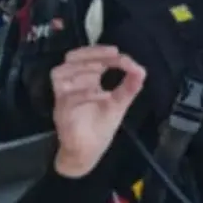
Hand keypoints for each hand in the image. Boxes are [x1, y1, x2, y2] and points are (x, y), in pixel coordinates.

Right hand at [50, 46, 145, 177]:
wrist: (89, 152)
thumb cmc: (101, 126)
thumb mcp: (119, 103)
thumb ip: (130, 86)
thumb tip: (141, 69)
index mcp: (85, 80)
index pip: (87, 57)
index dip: (100, 51)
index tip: (118, 53)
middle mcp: (71, 85)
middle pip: (70, 59)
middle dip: (90, 53)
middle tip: (112, 55)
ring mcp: (64, 98)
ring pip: (61, 74)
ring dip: (83, 69)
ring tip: (102, 70)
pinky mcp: (62, 113)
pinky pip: (68, 98)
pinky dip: (85, 93)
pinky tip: (102, 94)